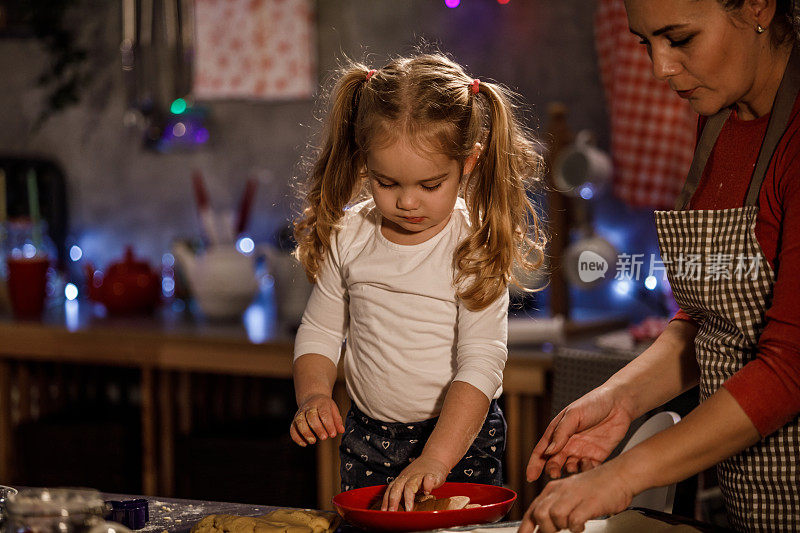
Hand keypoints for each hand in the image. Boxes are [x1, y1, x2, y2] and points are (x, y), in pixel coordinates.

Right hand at [290, 394, 344, 446]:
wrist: (312, 398)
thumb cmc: (324, 406)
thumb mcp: (333, 409)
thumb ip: (337, 420)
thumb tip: (341, 430)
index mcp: (321, 403)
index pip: (324, 413)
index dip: (328, 424)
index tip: (333, 434)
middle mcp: (309, 407)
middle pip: (311, 416)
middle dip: (317, 428)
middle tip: (324, 438)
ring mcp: (300, 413)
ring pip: (300, 422)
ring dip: (305, 433)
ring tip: (313, 441)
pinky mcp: (294, 420)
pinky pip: (292, 429)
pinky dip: (296, 437)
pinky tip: (304, 444)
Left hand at [381, 455, 449, 511]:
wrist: (434, 458)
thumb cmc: (420, 473)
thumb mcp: (408, 481)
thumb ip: (402, 493)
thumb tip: (395, 509)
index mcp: (401, 480)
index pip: (390, 490)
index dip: (386, 501)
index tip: (383, 512)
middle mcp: (408, 477)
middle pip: (398, 488)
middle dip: (393, 501)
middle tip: (392, 512)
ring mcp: (419, 476)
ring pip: (411, 485)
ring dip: (408, 497)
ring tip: (408, 509)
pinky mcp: (432, 475)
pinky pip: (428, 479)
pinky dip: (427, 485)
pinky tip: (427, 492)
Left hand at [518, 463, 634, 532]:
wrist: (619, 475)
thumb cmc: (596, 487)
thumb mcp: (569, 494)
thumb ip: (555, 507)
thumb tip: (542, 526)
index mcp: (553, 489)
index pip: (532, 510)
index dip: (525, 527)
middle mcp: (561, 490)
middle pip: (539, 514)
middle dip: (544, 529)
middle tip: (555, 531)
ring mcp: (575, 495)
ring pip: (554, 516)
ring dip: (561, 526)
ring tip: (571, 525)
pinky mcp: (589, 502)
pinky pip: (574, 520)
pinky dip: (576, 527)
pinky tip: (581, 524)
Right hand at [527, 386, 633, 480]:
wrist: (620, 403)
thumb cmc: (593, 403)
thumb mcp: (573, 415)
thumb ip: (561, 433)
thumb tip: (548, 451)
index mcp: (558, 432)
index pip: (542, 450)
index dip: (534, 464)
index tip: (530, 477)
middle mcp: (568, 443)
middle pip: (554, 462)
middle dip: (551, 470)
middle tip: (554, 473)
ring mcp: (582, 451)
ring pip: (570, 468)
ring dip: (569, 470)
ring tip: (573, 465)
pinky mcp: (597, 456)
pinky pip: (588, 469)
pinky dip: (586, 471)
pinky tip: (588, 462)